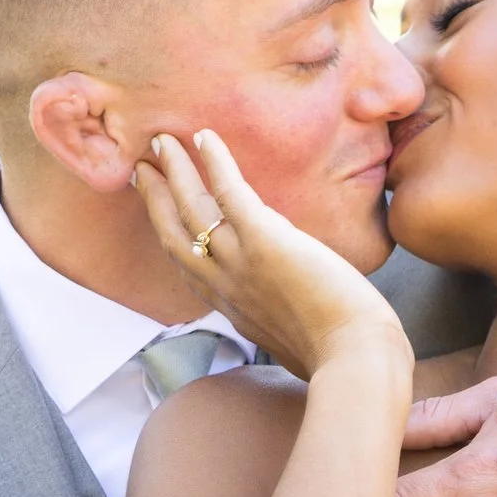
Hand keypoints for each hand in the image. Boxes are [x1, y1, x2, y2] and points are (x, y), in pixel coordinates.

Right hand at [134, 130, 409, 391]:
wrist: (354, 359)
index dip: (170, 236)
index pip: (189, 267)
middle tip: (143, 165)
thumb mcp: (295, 344)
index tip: (159, 213)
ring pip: (191, 208)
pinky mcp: (264, 242)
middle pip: (174, 235)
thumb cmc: (340, 357)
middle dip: (155, 198)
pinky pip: (229, 193)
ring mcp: (240, 263)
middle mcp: (225, 286)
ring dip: (174, 170)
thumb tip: (298, 319)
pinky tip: (204, 137)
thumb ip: (283, 323)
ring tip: (161, 140)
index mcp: (232, 308)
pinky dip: (215, 163)